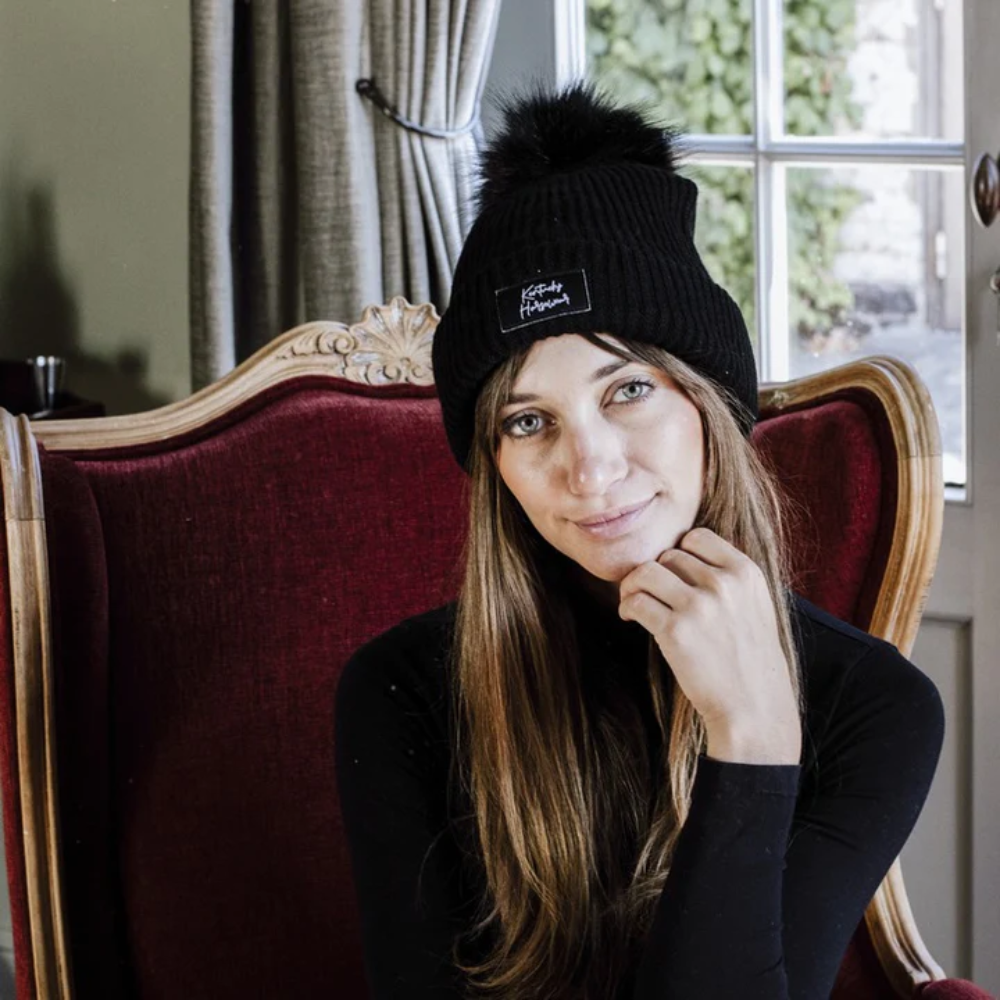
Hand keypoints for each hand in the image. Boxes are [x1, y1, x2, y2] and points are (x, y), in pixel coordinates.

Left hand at [617, 527, 800, 763]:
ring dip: (633, 585)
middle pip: (668, 555)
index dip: (679, 554)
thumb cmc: (750, 658)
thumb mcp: (755, 605)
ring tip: (633, 602)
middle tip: (649, 594)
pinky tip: (631, 618)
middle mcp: (723, 583)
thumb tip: (684, 552)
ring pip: (646, 572)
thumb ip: (728, 576)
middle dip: (655, 573)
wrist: (754, 707)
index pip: (696, 537)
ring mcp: (699, 606)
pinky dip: (627, 607)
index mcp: (746, 572)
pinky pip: (636, 601)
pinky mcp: (675, 631)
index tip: (673, 575)